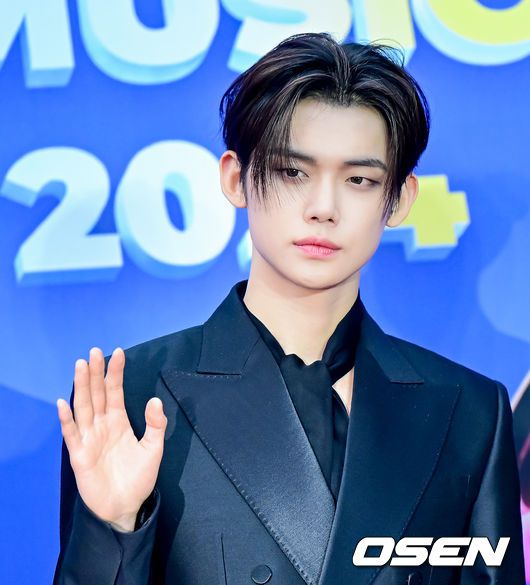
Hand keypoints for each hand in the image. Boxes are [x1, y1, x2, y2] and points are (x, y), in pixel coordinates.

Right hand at [57, 347, 166, 531]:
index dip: (115, 372)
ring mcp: (89, 438)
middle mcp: (102, 425)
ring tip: (80, 365)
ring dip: (81, 386)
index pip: (115, 391)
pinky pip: (72, 434)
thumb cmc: (139, 478)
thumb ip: (156, 424)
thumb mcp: (154, 449)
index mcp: (118, 421)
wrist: (126, 507)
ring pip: (84, 407)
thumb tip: (155, 399)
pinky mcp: (80, 455)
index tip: (118, 352)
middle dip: (95, 373)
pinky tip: (63, 402)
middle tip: (94, 351)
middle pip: (97, 394)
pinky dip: (67, 419)